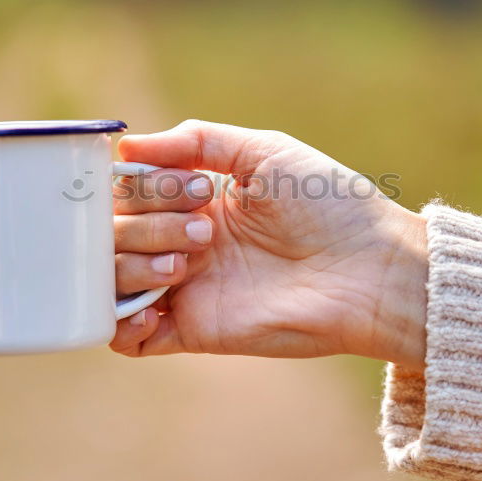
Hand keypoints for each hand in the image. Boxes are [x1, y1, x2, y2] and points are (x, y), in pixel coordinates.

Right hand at [109, 120, 428, 369]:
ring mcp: (186, 289)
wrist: (369, 270)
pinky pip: (127, 340)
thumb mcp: (264, 151)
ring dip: (133, 264)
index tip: (192, 186)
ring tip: (185, 263)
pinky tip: (152, 306)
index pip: (131, 190)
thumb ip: (196, 140)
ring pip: (112, 278)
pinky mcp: (193, 331)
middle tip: (204, 228)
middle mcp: (184, 242)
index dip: (144, 186)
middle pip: (114, 232)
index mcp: (197, 200)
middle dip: (145, 224)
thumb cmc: (329, 205)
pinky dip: (119, 322)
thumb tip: (127, 148)